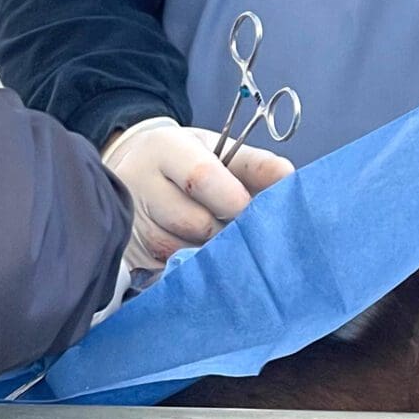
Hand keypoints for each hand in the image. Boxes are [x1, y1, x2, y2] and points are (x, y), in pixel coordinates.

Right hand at [101, 118, 292, 271]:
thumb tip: (291, 179)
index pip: (201, 177)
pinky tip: (197, 254)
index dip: (234, 200)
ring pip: (182, 252)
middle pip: (196, 222)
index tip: (251, 209)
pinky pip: (168, 271)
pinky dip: (191, 267)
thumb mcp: (217, 150)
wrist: (133, 172)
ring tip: (217, 237)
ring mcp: (129, 222)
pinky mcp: (128, 254)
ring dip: (210, 252)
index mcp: (165, 148)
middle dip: (227, 230)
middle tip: (239, 227)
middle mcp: (139, 183)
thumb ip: (255, 165)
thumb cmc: (186, 161)